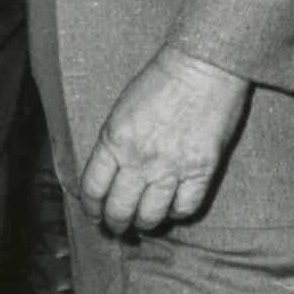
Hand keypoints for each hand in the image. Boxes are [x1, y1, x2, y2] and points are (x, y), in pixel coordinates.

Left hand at [80, 47, 253, 236]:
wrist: (202, 67)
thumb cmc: (160, 82)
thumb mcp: (121, 111)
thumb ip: (113, 145)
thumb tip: (108, 176)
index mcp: (113, 141)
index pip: (93, 189)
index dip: (91, 208)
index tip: (95, 214)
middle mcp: (138, 159)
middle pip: (119, 210)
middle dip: (116, 224)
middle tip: (118, 226)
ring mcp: (171, 167)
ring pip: (150, 216)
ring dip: (145, 223)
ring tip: (145, 221)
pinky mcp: (201, 170)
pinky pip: (185, 208)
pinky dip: (176, 213)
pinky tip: (173, 206)